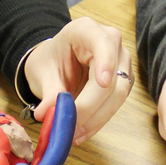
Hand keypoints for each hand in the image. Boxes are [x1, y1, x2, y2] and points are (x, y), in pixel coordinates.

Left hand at [23, 18, 132, 144]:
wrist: (55, 64)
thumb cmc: (50, 61)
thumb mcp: (43, 72)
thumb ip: (49, 91)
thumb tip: (50, 113)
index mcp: (86, 30)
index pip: (102, 43)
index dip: (105, 63)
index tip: (103, 83)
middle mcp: (110, 43)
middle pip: (112, 78)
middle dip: (91, 106)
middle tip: (71, 126)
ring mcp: (120, 62)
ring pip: (118, 95)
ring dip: (96, 118)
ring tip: (74, 134)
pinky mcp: (123, 81)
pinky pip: (115, 105)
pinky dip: (98, 121)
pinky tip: (82, 132)